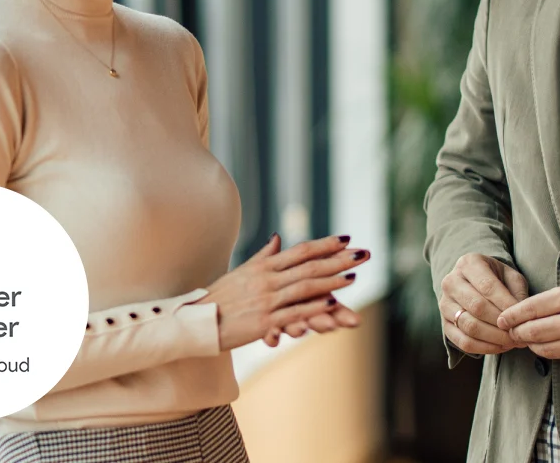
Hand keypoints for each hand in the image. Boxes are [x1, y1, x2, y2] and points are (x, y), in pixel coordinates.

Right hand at [204, 233, 368, 350]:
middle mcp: (267, 281)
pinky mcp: (263, 322)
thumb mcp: (242, 271)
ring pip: (305, 288)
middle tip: (362, 254)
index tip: (346, 239)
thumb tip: (277, 237)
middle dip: (338, 260)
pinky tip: (332, 303)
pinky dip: (313, 307)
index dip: (325, 245)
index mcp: (264, 267)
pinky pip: (293, 312)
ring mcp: (266, 301)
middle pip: (308, 266)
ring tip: (353, 277)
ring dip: (331, 282)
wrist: (197, 321)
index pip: (300, 251)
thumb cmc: (219, 296)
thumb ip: (264, 255)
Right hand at [439, 253, 530, 355]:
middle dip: (501, 323)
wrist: (474, 283)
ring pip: (469, 326)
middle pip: (477, 307)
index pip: (487, 286)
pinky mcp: (444, 324)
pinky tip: (500, 346)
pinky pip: (462, 341)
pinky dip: (483, 348)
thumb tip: (520, 316)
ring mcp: (444, 303)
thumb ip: (517, 293)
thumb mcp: (510, 276)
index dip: (505, 304)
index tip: (521, 316)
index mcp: (469, 263)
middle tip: (519, 332)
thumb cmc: (497, 278)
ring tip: (512, 341)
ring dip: (494, 338)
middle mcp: (451, 281)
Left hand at [497, 274, 559, 367]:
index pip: (529, 309)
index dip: (511, 316)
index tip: (502, 319)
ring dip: (534, 346)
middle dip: (517, 334)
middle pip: (532, 333)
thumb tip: (532, 311)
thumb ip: (559, 298)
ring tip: (530, 340)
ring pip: (545, 350)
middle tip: (511, 332)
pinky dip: (556, 352)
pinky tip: (555, 345)